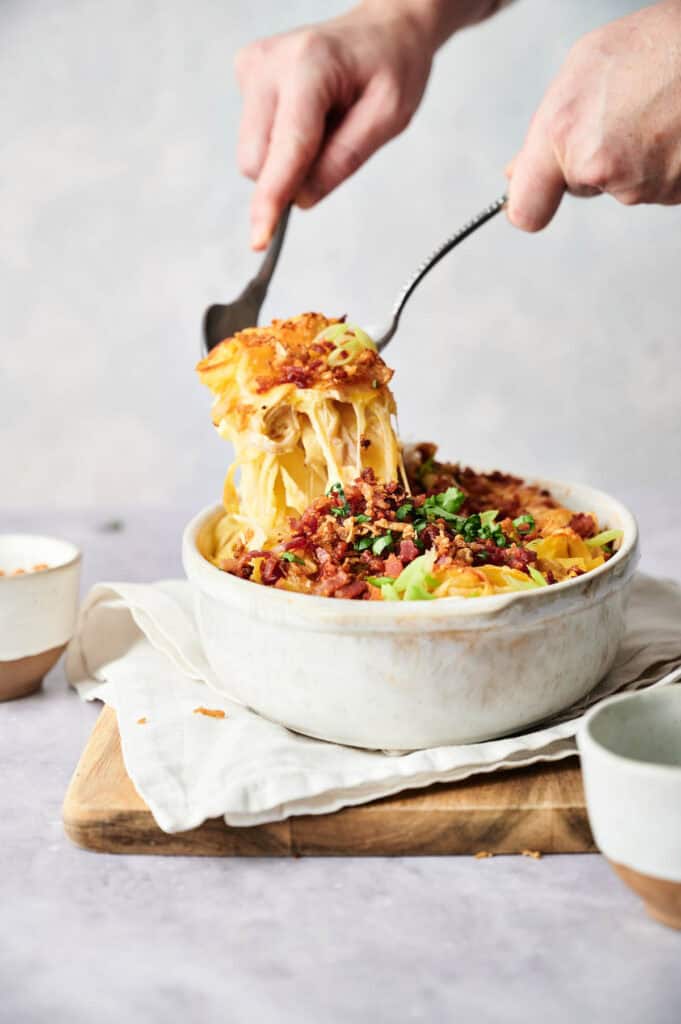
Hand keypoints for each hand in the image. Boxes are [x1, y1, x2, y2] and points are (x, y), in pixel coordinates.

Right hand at [235, 1, 438, 249]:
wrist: (382, 27)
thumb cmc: (390, 65)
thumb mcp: (389, 117)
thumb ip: (345, 159)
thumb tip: (302, 199)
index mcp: (308, 66)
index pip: (285, 148)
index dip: (272, 199)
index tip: (259, 239)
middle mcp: (268, 63)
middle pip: (258, 160)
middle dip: (290, 176)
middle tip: (335, 145)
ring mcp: (252, 67)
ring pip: (253, 154)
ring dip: (288, 158)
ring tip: (325, 124)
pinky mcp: (246, 76)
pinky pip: (256, 138)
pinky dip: (282, 142)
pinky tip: (310, 115)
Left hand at [507, 0, 680, 231]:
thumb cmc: (662, 46)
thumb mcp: (585, 67)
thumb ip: (546, 127)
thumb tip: (516, 171)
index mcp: (563, 134)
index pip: (526, 209)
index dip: (530, 203)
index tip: (536, 197)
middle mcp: (598, 168)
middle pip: (581, 185)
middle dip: (593, 157)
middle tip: (625, 108)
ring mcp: (640, 186)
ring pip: (622, 184)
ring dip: (634, 155)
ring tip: (657, 108)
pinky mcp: (673, 195)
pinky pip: (656, 185)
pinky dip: (664, 161)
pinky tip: (675, 125)